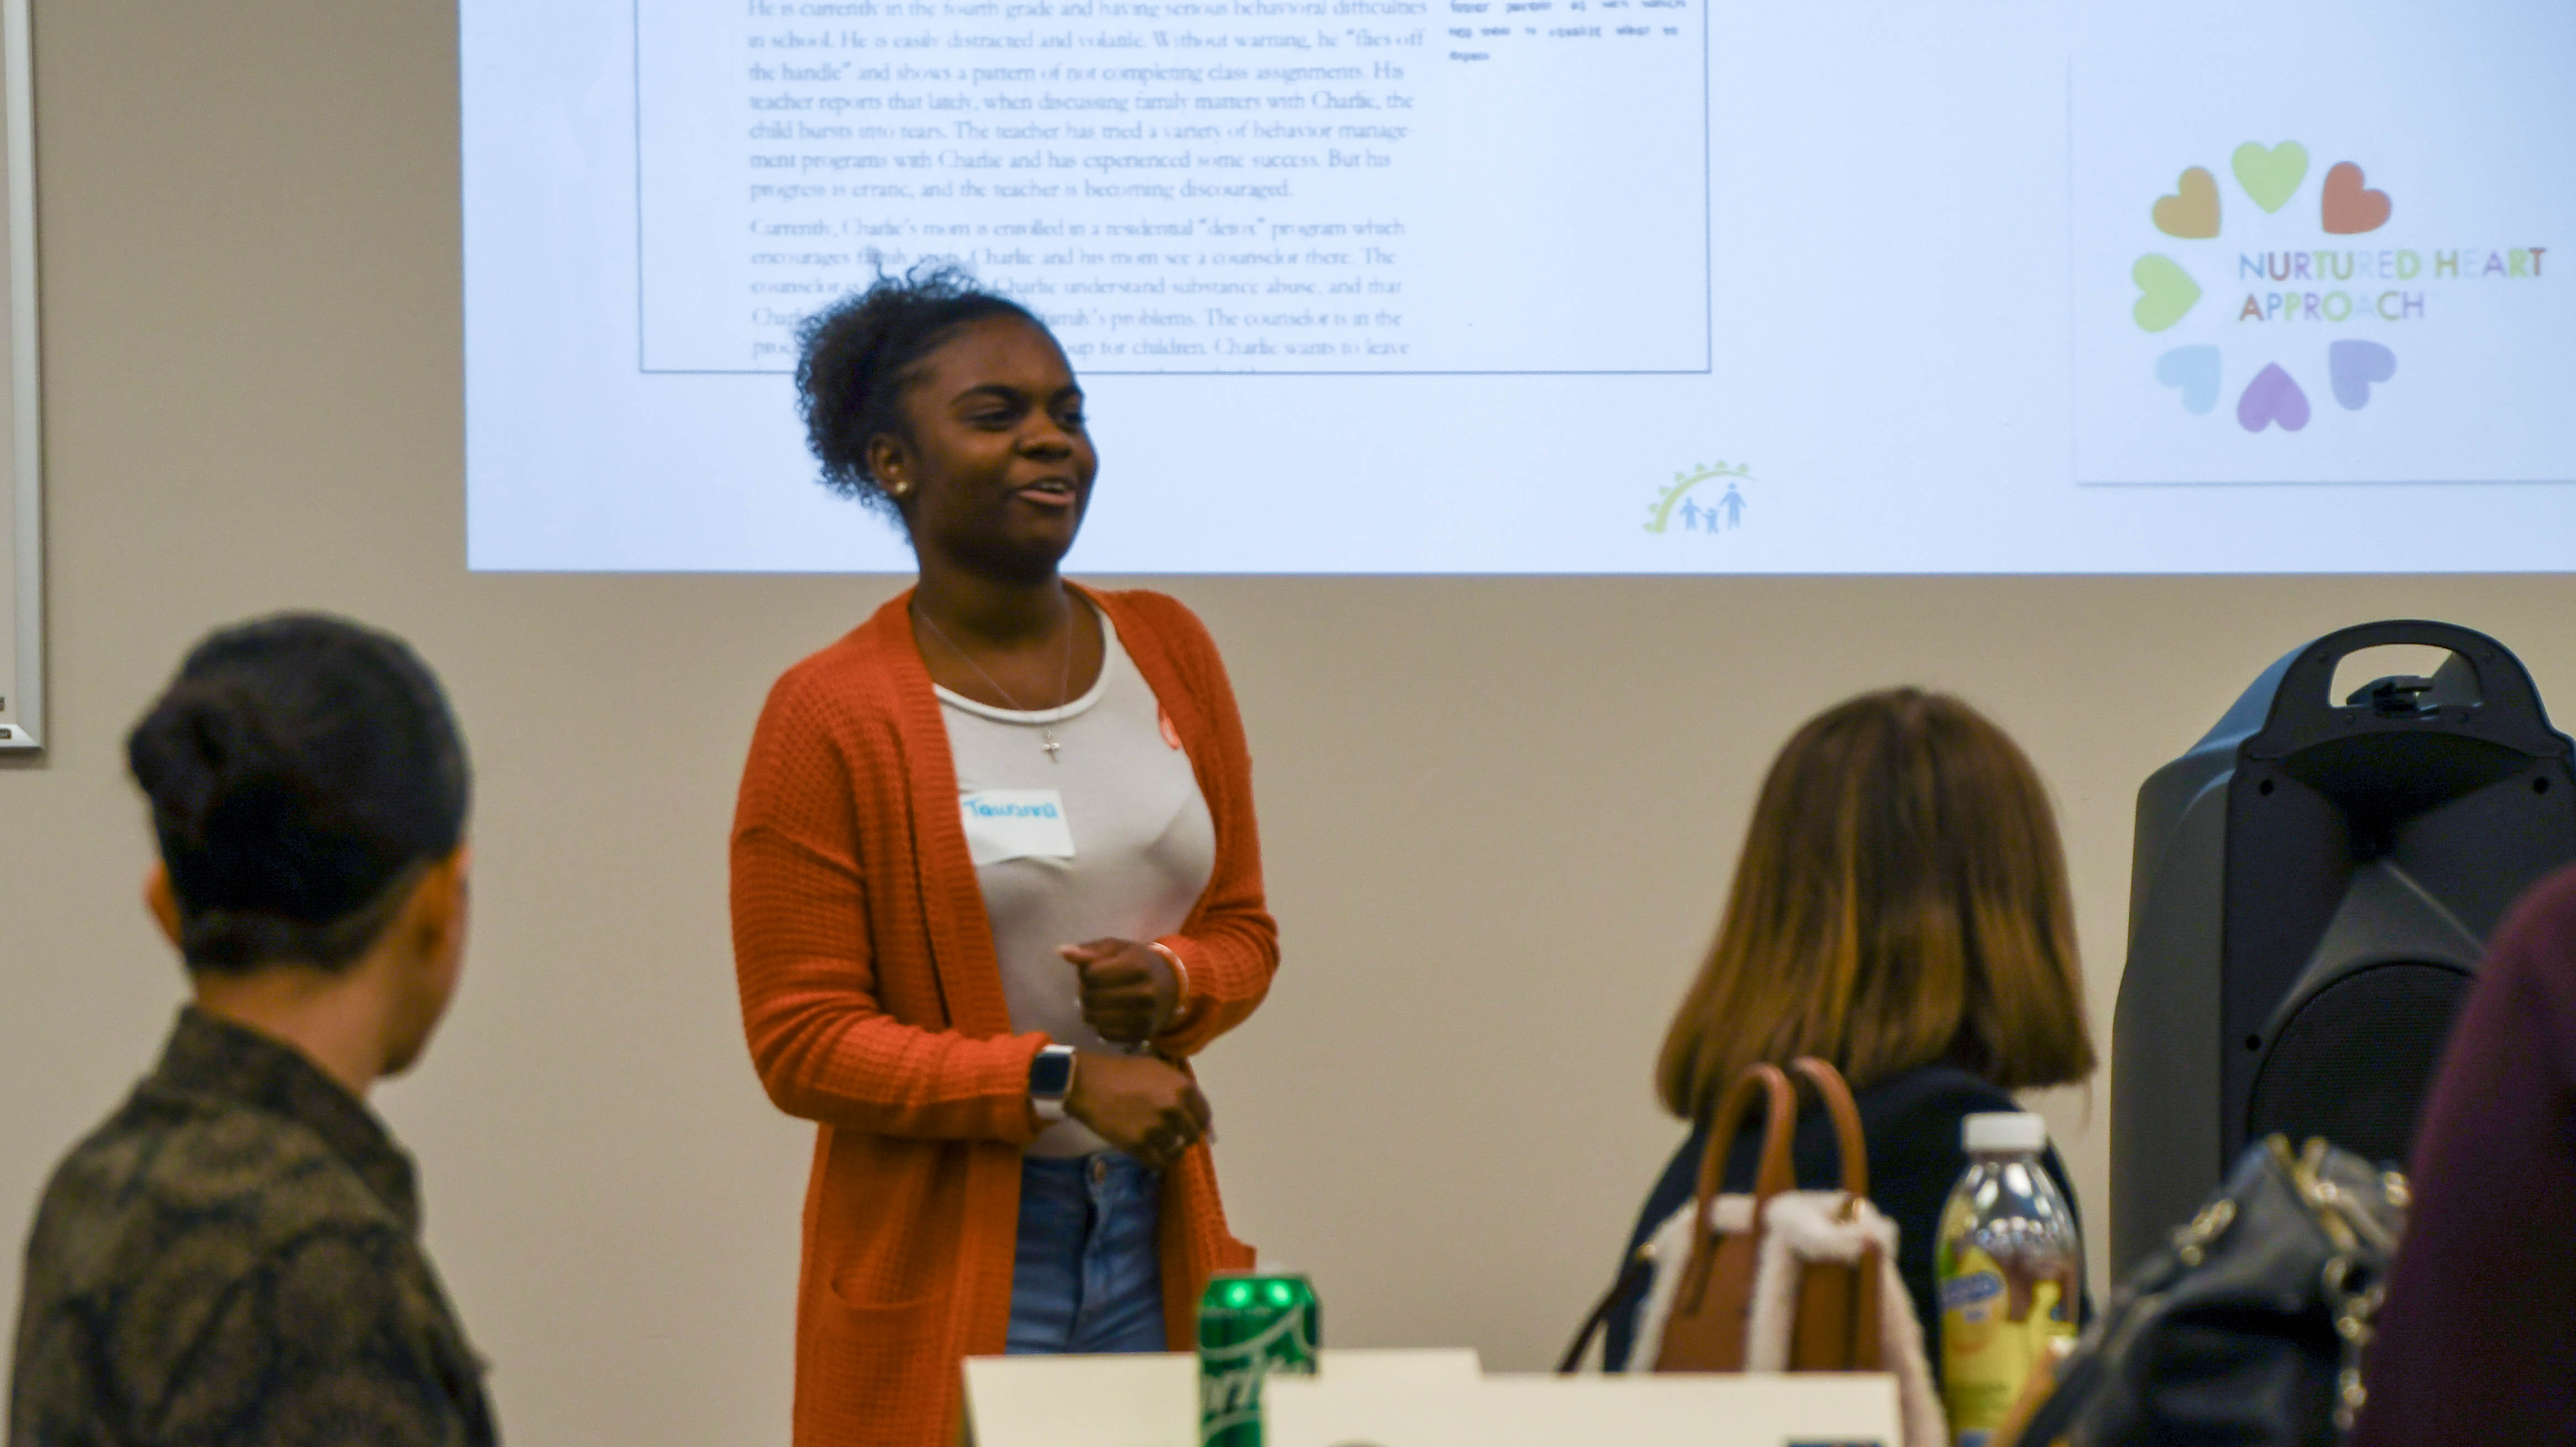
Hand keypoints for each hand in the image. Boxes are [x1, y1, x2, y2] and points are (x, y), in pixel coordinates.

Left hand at [1060, 937, 1178, 1043]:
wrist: (1171, 987)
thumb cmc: (1138, 962)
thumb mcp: (1117, 949)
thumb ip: (1089, 950)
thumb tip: (1062, 952)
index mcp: (1138, 966)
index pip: (1091, 975)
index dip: (1086, 972)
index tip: (1094, 971)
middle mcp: (1144, 993)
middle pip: (1091, 998)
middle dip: (1086, 991)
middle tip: (1095, 987)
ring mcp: (1144, 1017)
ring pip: (1094, 1018)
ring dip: (1090, 1009)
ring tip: (1099, 1000)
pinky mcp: (1140, 1035)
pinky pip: (1103, 1033)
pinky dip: (1100, 1023)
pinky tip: (1109, 1013)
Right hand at [1065, 1052, 1212, 1169]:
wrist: (1089, 1084)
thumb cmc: (1122, 1071)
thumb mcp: (1157, 1069)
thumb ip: (1177, 1087)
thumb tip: (1190, 1106)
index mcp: (1182, 1088)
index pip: (1204, 1115)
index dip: (1197, 1121)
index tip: (1190, 1125)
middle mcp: (1175, 1109)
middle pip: (1192, 1135)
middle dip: (1184, 1136)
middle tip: (1173, 1135)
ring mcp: (1158, 1129)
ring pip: (1176, 1152)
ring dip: (1169, 1150)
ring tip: (1159, 1145)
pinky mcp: (1139, 1146)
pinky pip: (1158, 1163)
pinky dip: (1156, 1161)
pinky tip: (1149, 1154)